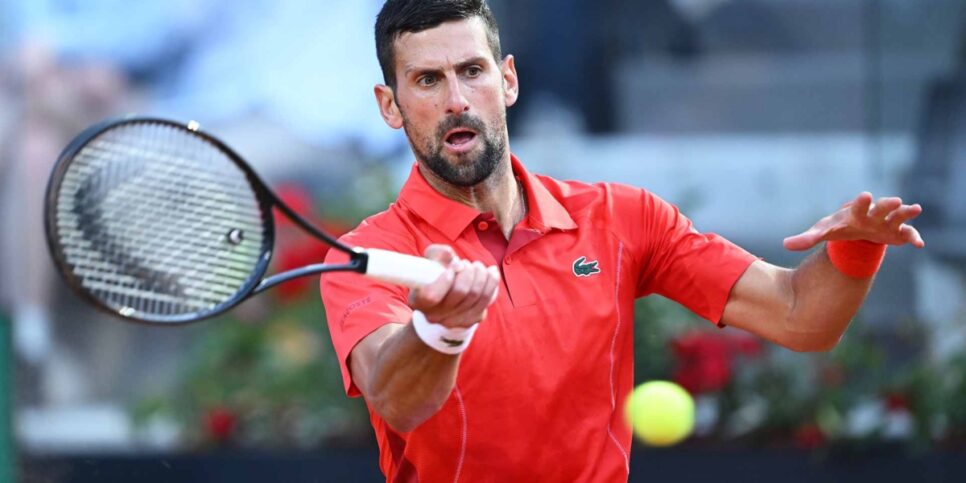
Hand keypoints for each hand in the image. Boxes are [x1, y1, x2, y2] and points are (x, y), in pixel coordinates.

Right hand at [408, 244, 500, 328]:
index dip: (445, 279)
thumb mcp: (430, 262)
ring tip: (477, 266)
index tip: (454, 264)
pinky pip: (487, 299)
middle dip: (468, 271)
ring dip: (481, 274)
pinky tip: (491, 272)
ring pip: (476, 295)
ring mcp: (455, 321)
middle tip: (466, 263)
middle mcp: (435, 316)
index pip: (431, 296)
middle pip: (460, 292)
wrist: (444, 299)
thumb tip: (451, 255)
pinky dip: (492, 282)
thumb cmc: (435, 275)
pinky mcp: (472, 319)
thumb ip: (437, 253)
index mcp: (419, 301)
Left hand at [783, 192, 924, 250]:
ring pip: (898, 216)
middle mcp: (873, 215)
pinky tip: (919, 244)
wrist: (857, 228)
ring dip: (906, 213)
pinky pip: (908, 234)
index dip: (861, 202)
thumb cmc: (839, 227)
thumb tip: (785, 244)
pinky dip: (914, 237)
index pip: (857, 206)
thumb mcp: (823, 232)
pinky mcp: (897, 233)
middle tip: (895, 200)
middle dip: (886, 205)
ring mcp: (887, 223)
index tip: (865, 195)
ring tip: (915, 209)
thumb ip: (806, 238)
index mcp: (855, 213)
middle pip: (880, 208)